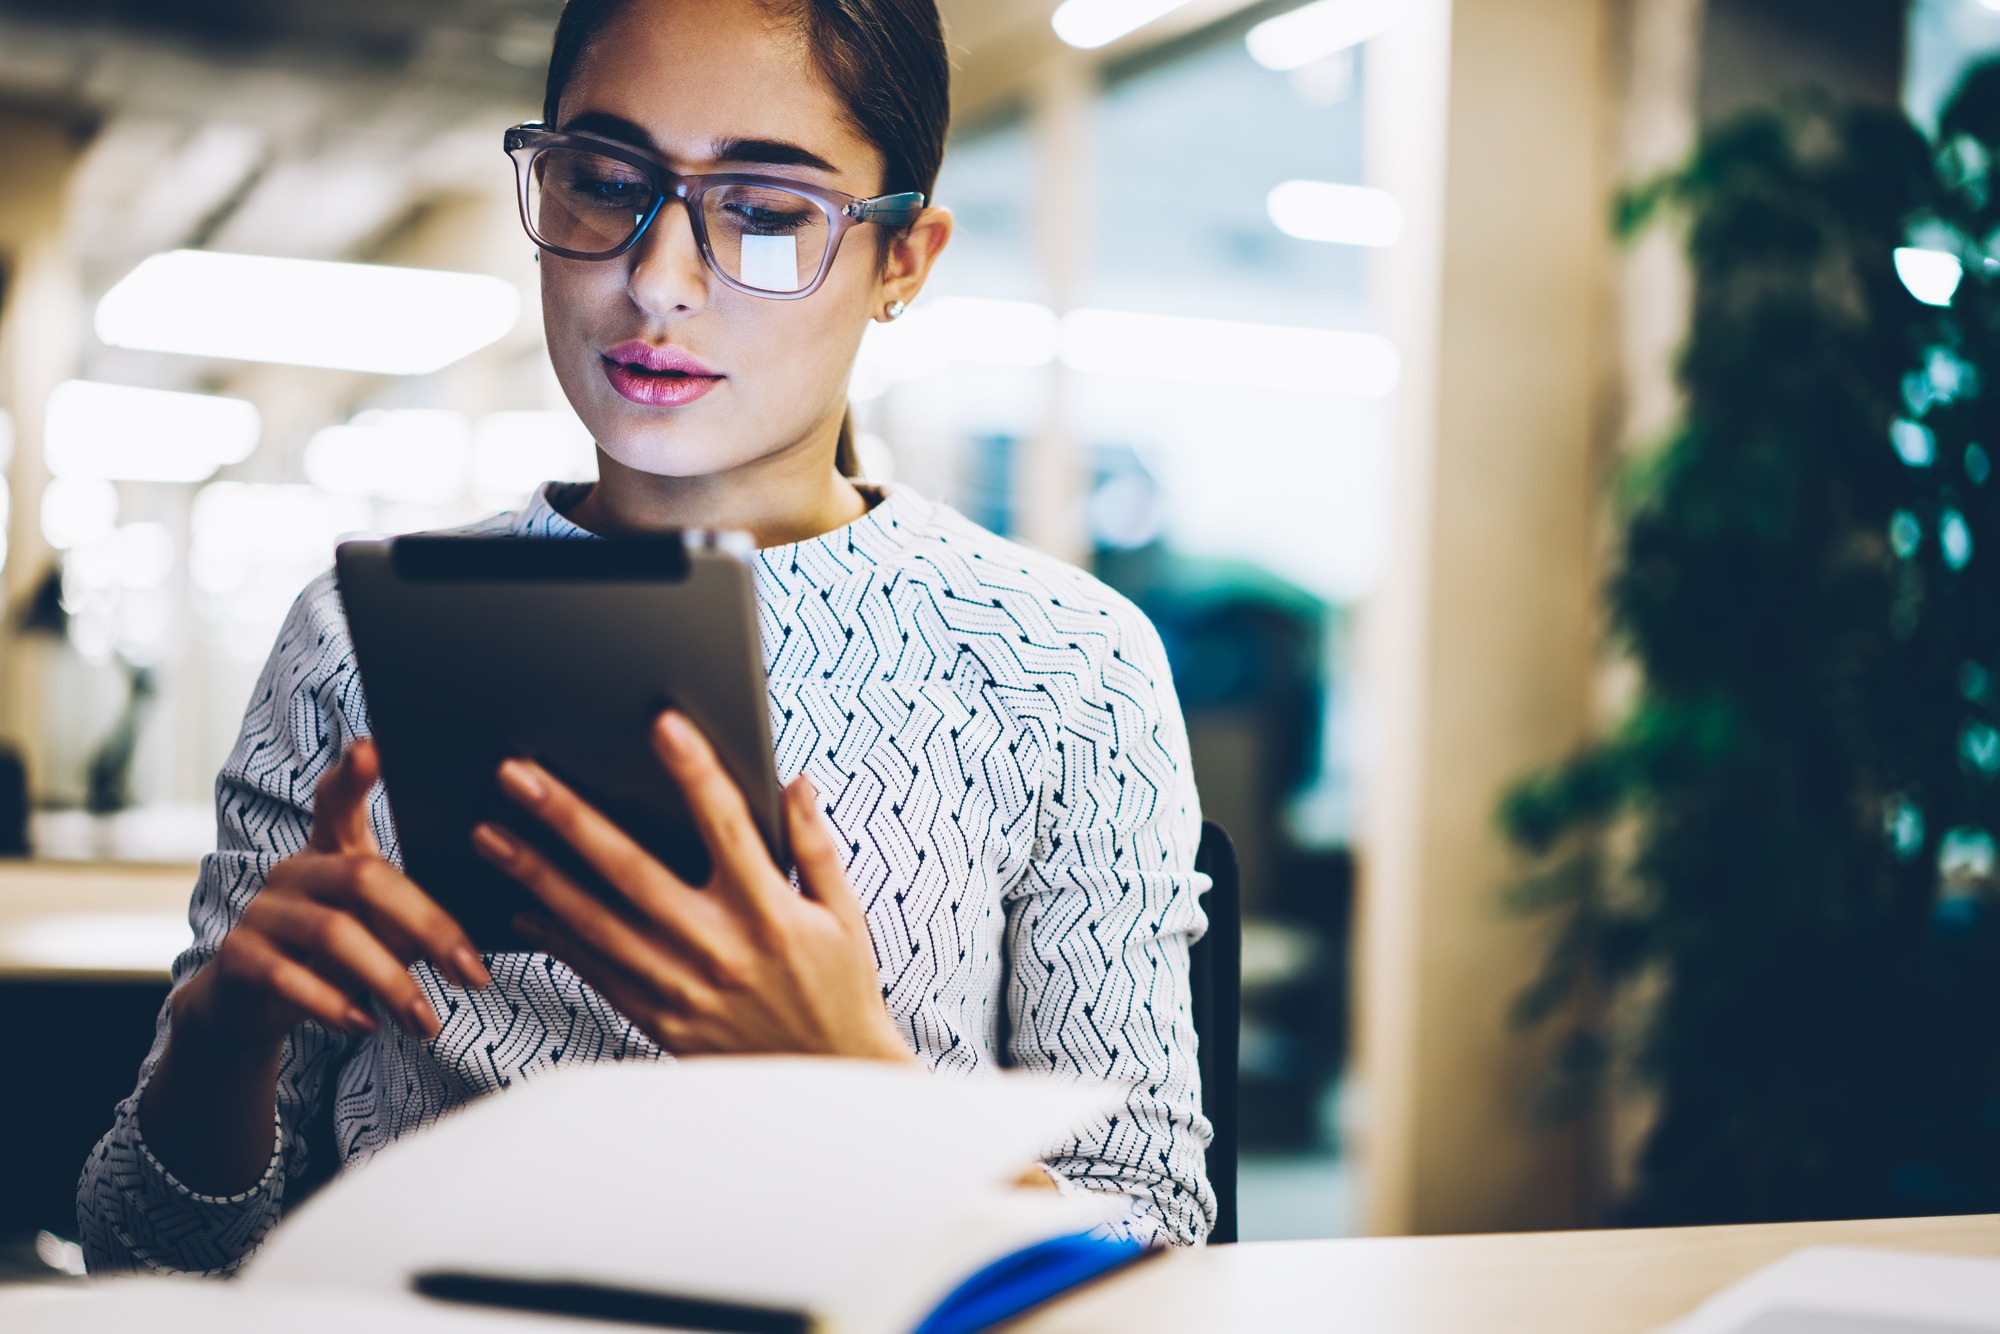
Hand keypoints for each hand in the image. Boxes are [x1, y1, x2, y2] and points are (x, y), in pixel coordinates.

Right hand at [172, 739, 490, 1055]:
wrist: (249, 1004)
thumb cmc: (334, 955)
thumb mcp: (378, 930)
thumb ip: (412, 918)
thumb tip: (474, 943)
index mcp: (332, 849)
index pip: (338, 799)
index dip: (353, 774)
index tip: (372, 746)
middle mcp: (295, 868)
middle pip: (366, 876)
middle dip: (429, 927)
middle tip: (474, 976)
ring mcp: (263, 910)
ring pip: (335, 932)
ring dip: (391, 982)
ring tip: (427, 1023)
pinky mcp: (239, 957)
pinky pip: (289, 977)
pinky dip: (334, 1004)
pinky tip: (366, 1025)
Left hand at [472, 711, 909, 1062]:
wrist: (826, 1082)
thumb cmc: (839, 989)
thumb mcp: (844, 914)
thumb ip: (814, 846)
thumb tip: (793, 782)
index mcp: (770, 912)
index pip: (727, 827)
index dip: (696, 773)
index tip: (663, 726)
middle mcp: (720, 948)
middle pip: (631, 871)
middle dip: (569, 819)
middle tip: (520, 776)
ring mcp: (682, 988)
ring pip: (595, 923)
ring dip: (538, 875)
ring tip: (491, 835)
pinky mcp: (660, 1021)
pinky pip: (595, 972)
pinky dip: (555, 938)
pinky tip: (521, 905)